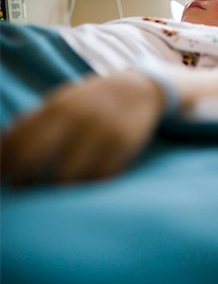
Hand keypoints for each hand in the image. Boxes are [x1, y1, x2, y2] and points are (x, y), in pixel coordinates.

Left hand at [1, 72, 164, 184]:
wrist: (139, 90)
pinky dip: (84, 188)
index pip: (15, 140)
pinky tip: (79, 187)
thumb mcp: (62, 101)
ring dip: (53, 191)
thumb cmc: (92, 101)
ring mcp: (100, 132)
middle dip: (19, 181)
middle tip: (20, 190)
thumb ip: (35, 120)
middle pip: (31, 159)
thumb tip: (3, 146)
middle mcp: (76, 118)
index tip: (2, 176)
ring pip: (65, 178)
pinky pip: (96, 180)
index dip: (2, 164)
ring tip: (51, 193)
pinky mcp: (122, 147)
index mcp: (56, 106)